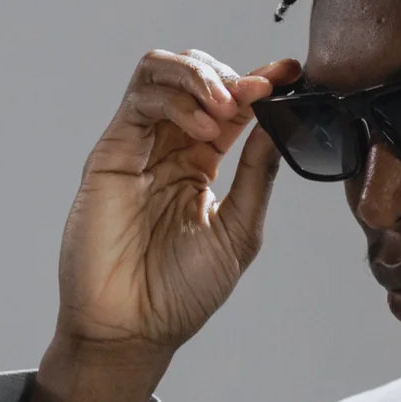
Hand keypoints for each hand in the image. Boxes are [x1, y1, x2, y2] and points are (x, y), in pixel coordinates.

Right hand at [27, 49, 293, 401]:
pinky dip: (176, 97)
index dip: (260, 81)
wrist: (133, 328)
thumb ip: (258, 172)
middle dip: (229, 75)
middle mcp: (167, 148)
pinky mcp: (111, 153)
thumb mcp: (239, 228)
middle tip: (255, 96)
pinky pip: (140, 100)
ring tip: (227, 107)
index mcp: (199, 164)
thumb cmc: (180, 293)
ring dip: (200, 76)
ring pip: (161, 73)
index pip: (231, 105)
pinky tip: (202, 125)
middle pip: (194, 75)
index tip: (289, 72)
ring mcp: (137, 148)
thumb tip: (283, 120)